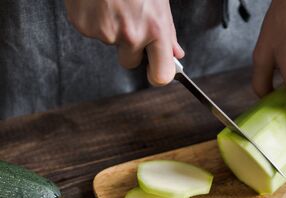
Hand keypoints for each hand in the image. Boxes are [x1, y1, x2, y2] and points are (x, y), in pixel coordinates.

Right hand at [64, 0, 183, 85]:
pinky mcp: (84, 26)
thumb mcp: (159, 2)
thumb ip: (167, 32)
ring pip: (110, 43)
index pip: (161, 76)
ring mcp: (105, 33)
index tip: (156, 71)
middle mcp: (131, 35)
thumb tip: (175, 53)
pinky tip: (99, 2)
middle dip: (131, 48)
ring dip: (112, 28)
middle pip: (130, 62)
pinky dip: (94, 19)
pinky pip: (91, 32)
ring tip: (113, 3)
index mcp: (155, 30)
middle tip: (129, 21)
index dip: (157, 75)